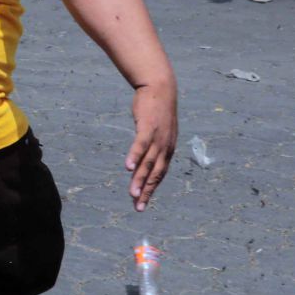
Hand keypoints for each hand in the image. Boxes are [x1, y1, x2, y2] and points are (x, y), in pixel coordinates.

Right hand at [125, 81, 177, 211]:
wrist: (161, 87)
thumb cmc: (157, 110)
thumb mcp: (158, 130)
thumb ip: (153, 144)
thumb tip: (143, 156)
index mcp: (168, 149)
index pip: (160, 174)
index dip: (151, 189)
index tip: (141, 203)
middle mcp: (165, 146)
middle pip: (155, 173)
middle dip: (147, 191)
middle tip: (138, 207)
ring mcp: (157, 137)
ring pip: (148, 162)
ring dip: (140, 179)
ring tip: (132, 194)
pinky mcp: (148, 127)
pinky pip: (140, 145)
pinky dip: (134, 156)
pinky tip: (127, 168)